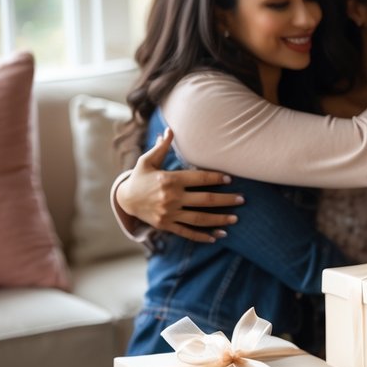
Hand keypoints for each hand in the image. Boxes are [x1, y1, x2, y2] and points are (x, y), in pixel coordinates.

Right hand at [116, 128, 243, 242]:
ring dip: (219, 219)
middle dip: (226, 200)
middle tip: (242, 199)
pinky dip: (202, 236)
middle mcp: (171, 198)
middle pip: (205, 200)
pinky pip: (187, 232)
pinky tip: (217, 236)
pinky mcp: (167, 225)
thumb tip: (170, 130)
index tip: (229, 179)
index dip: (216, 178)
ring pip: (200, 219)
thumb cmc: (139, 177)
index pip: (199, 179)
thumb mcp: (147, 161)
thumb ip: (161, 147)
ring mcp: (169, 214)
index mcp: (169, 180)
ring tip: (235, 218)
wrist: (124, 200)